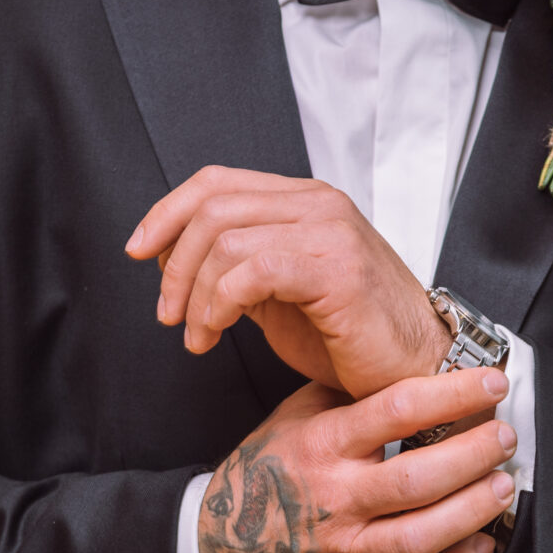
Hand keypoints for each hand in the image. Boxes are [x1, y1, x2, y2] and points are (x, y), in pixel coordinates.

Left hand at [125, 166, 451, 398]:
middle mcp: (319, 204)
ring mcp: (331, 232)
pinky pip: (253, 271)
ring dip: (193, 295)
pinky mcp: (338, 268)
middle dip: (173, 264)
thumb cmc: (351, 337)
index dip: (166, 212)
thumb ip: (236, 268)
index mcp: (305, 201)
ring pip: (226, 239)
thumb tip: (172, 258)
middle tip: (167, 314)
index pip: (218, 181)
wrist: (415, 370)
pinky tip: (214, 334)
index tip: (138, 251)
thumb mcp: (280, 295)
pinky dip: (218, 304)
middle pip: (213, 207)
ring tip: (196, 337)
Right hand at [198, 366, 516, 552]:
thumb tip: (409, 361)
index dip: (452, 393)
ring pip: (421, 536)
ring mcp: (345, 552)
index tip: (490, 382)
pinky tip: (481, 545)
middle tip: (503, 437)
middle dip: (473, 454)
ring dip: (473, 510)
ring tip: (502, 486)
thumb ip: (347, 392)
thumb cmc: (268, 473)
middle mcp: (335, 499)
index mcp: (322, 445)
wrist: (224, 548)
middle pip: (417, 478)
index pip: (396, 411)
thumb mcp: (295, 416)